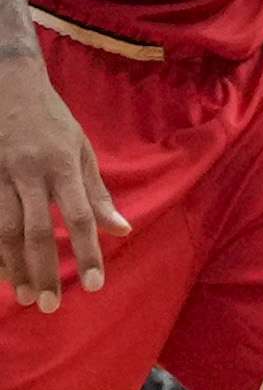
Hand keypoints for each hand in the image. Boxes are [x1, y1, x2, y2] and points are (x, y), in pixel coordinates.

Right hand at [0, 53, 125, 309]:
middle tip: (52, 305)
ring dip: (14, 268)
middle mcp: (30, 173)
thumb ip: (98, 193)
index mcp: (63, 165)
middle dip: (45, 271)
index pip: (81, 217)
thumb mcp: (82, 149)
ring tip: (26, 296)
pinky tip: (1, 272)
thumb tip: (122, 230)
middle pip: (37, 232)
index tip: (95, 285)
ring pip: (4, 232)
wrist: (8, 84)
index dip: (88, 252)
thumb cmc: (52, 121)